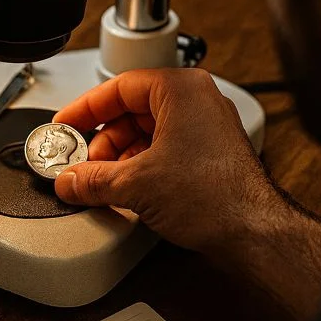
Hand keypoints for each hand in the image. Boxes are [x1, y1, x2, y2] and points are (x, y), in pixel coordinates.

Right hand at [53, 68, 284, 254]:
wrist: (255, 232)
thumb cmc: (217, 196)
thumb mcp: (135, 183)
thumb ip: (92, 179)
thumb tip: (69, 181)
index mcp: (181, 89)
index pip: (118, 88)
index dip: (85, 109)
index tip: (65, 124)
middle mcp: (196, 101)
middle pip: (130, 111)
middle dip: (102, 141)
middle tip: (80, 162)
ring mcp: (205, 127)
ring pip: (145, 132)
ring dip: (118, 157)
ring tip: (100, 180)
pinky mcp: (207, 153)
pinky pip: (162, 148)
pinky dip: (138, 165)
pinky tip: (123, 187)